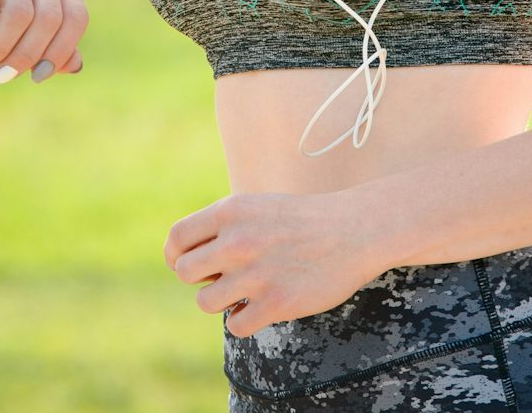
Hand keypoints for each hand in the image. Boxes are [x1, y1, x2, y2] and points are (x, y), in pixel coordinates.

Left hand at [163, 190, 379, 338]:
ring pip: (205, 302)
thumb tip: (183, 258)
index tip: (186, 263)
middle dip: (199, 279)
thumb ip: (220, 226)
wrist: (355, 230)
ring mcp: (257, 273)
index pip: (177, 238)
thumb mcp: (255, 206)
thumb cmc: (301, 220)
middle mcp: (238, 241)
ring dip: (220, 301)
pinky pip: (235, 325)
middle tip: (220, 278)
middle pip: (185, 272)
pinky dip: (243, 321)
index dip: (176, 255)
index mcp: (231, 211)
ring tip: (242, 293)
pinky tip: (259, 308)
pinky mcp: (277, 303)